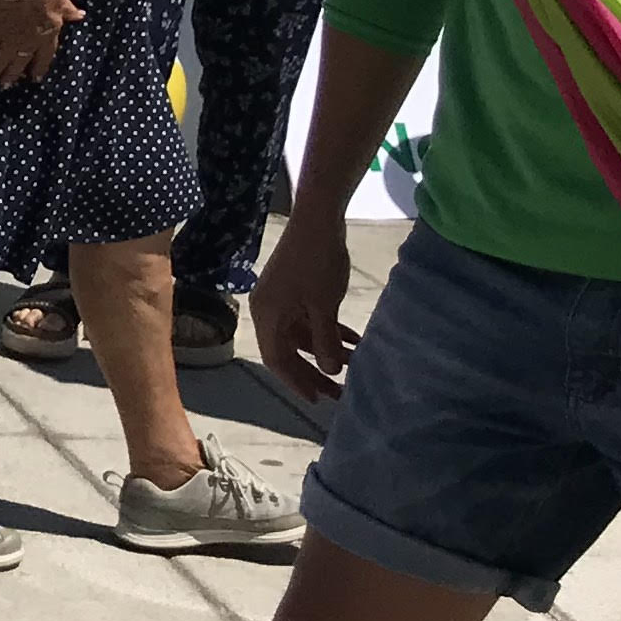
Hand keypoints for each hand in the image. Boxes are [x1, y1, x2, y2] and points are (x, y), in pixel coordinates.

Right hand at [0, 0, 81, 86]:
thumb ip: (69, 11)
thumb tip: (81, 16)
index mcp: (48, 34)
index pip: (45, 56)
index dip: (39, 68)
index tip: (35, 79)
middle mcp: (29, 41)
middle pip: (20, 62)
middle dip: (14, 75)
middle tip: (7, 87)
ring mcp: (10, 38)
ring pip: (3, 59)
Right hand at [252, 210, 359, 402]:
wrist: (317, 221)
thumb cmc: (317, 264)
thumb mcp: (323, 306)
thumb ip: (325, 341)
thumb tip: (328, 371)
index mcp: (267, 316)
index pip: (277, 359)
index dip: (297, 381)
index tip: (318, 399)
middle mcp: (268, 311)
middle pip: (288, 351)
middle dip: (313, 372)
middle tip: (338, 393)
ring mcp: (281, 300)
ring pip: (301, 336)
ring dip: (325, 351)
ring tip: (353, 366)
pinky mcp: (294, 291)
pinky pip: (308, 320)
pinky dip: (327, 332)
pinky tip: (353, 341)